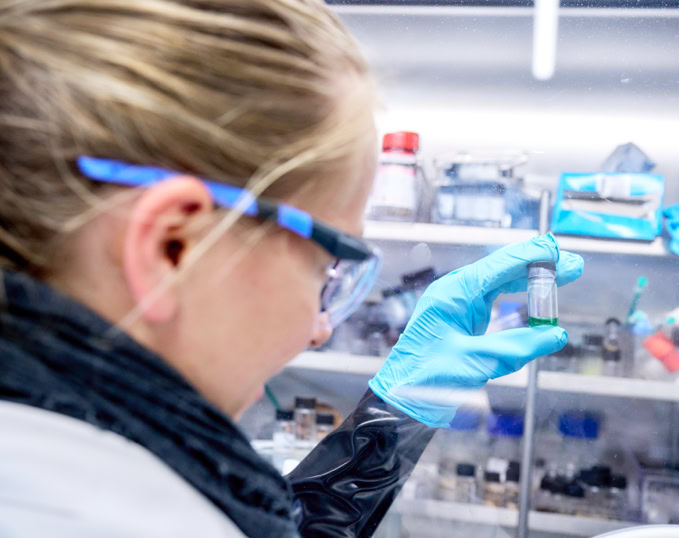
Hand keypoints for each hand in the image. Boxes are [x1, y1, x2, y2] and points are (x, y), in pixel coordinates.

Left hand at [368, 234, 583, 427]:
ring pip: (500, 280)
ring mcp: (458, 302)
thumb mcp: (475, 363)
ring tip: (563, 275)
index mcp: (454, 292)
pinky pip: (494, 296)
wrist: (400, 396)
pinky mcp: (461, 316)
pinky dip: (518, 293)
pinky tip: (535, 292)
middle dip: (538, 264)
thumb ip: (517, 347)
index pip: (500, 265)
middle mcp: (456, 291)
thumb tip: (556, 335)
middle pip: (503, 268)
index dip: (534, 257)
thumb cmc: (425, 379)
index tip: (561, 253)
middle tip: (573, 265)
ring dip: (531, 277)